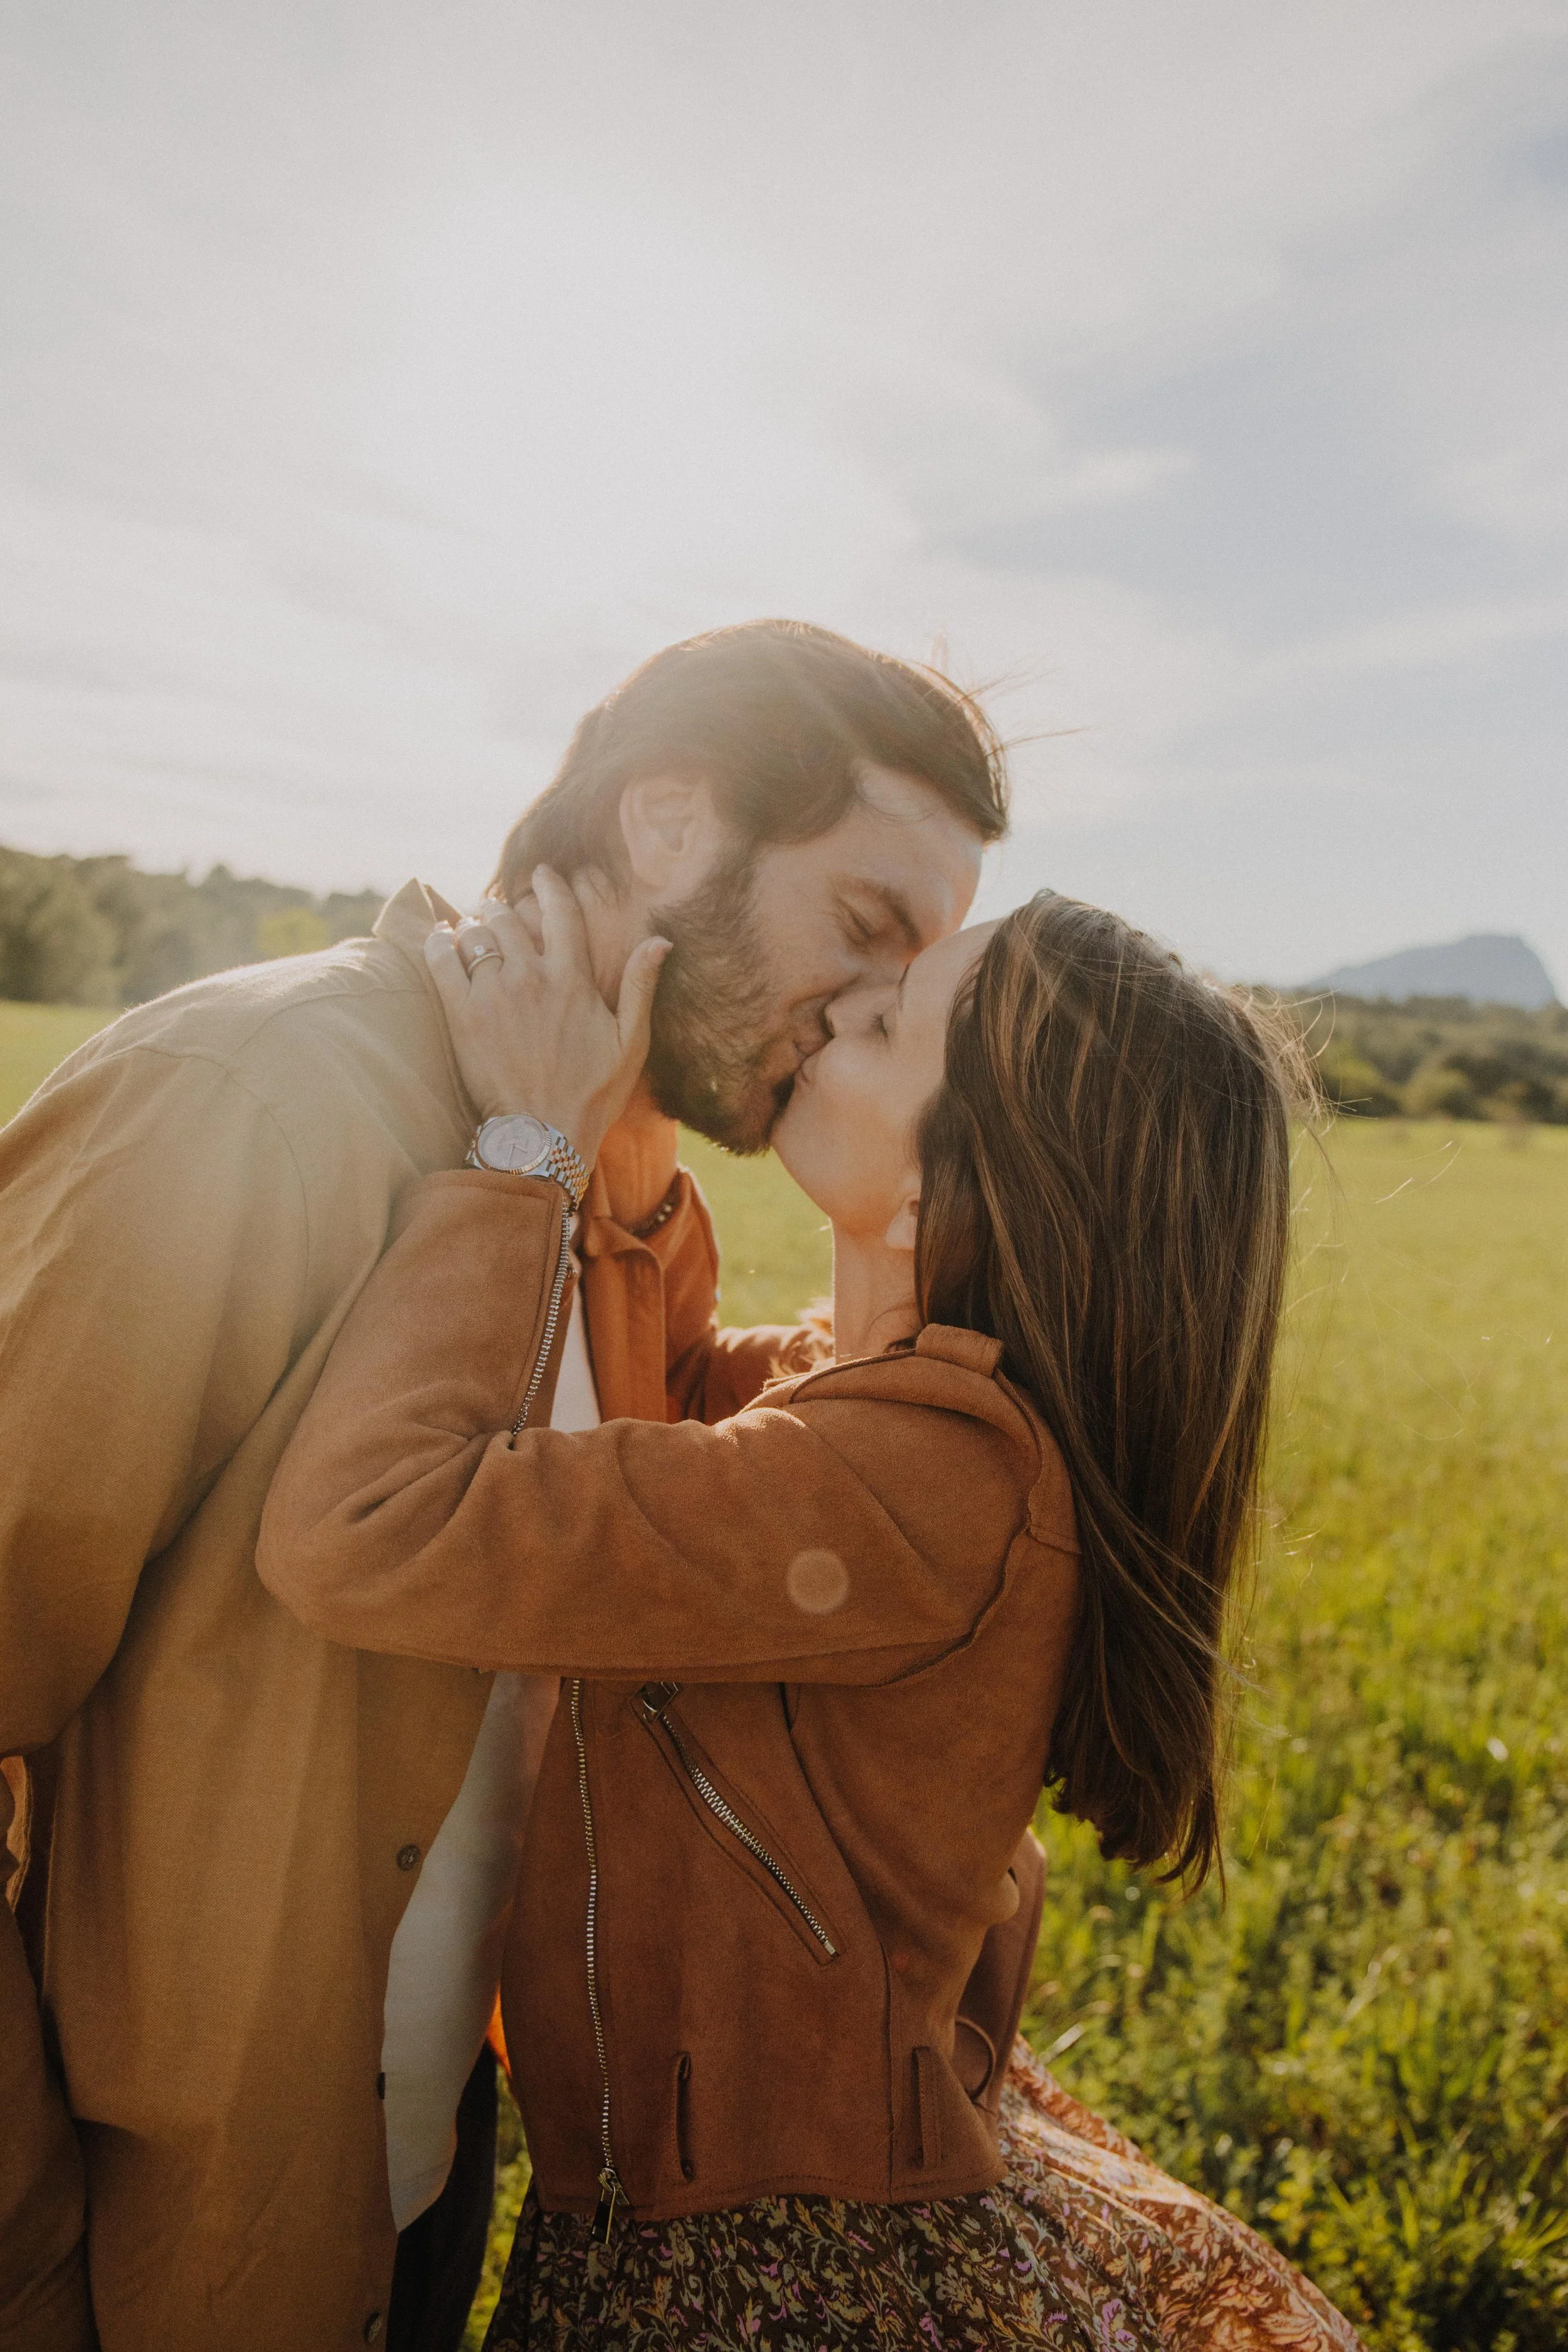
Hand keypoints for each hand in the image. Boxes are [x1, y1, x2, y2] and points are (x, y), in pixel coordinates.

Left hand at [424, 868, 670, 1169]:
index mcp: (574, 980)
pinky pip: (442, 960)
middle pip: (510, 918)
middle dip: (504, 907)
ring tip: (471, 927)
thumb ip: (641, 987)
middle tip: (498, 910)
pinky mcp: (463, 1016)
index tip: (541, 874)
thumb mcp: (632, 1042)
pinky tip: (442, 939)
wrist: (544, 1135)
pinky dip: (439, 943)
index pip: (561, 912)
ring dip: (473, 924)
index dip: (550, 886)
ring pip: (476, 934)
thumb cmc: (593, 1094)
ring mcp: (494, 995)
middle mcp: (533, 978)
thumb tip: (661, 940)